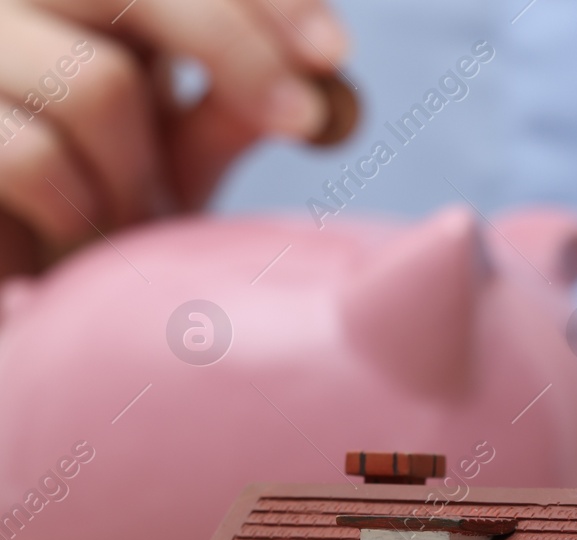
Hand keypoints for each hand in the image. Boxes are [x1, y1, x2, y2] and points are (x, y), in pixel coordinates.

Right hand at [0, 0, 346, 276]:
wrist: (6, 265)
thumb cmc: (88, 203)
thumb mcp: (174, 150)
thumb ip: (232, 107)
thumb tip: (320, 86)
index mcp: (88, 1)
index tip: (333, 53)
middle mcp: (20, 4)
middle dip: (232, 45)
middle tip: (300, 117)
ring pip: (98, 85)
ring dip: (142, 178)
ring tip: (135, 224)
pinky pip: (35, 158)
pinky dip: (80, 215)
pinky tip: (74, 243)